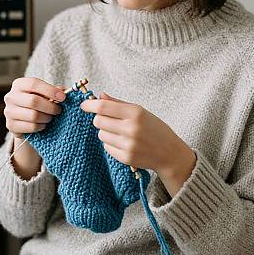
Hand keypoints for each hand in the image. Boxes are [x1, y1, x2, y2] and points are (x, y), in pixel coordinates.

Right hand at [3, 77, 65, 138]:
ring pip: (33, 116)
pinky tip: (43, 124)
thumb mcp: (45, 93)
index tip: (63, 97)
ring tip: (50, 117)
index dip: (50, 90)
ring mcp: (9, 112)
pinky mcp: (11, 125)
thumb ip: (55, 91)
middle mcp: (11, 97)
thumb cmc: (38, 102)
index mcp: (19, 84)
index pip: (34, 84)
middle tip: (58, 110)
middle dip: (50, 107)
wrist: (25, 119)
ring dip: (47, 118)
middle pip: (33, 101)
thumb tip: (65, 91)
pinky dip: (41, 126)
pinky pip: (31, 127)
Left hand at [80, 92, 195, 195]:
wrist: (169, 153)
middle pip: (98, 121)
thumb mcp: (140, 111)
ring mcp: (128, 145)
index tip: (84, 105)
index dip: (90, 105)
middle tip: (110, 121)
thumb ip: (118, 103)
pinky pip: (106, 148)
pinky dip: (111, 144)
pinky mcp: (126, 158)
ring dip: (106, 132)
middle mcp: (131, 128)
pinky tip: (124, 143)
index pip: (104, 106)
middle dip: (99, 119)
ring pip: (101, 135)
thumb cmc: (154, 129)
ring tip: (120, 133)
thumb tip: (99, 96)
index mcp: (135, 113)